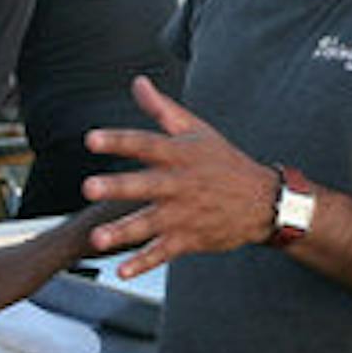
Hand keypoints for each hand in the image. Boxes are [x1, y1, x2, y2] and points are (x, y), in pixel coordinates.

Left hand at [80, 76, 278, 278]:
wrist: (262, 201)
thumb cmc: (223, 160)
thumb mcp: (197, 129)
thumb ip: (162, 109)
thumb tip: (137, 82)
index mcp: (179, 154)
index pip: (145, 144)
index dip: (118, 140)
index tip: (91, 139)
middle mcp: (180, 184)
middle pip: (144, 185)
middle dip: (117, 187)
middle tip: (89, 187)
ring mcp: (184, 214)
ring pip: (149, 224)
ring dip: (123, 232)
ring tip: (98, 238)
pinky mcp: (188, 239)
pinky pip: (162, 252)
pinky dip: (143, 263)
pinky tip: (122, 271)